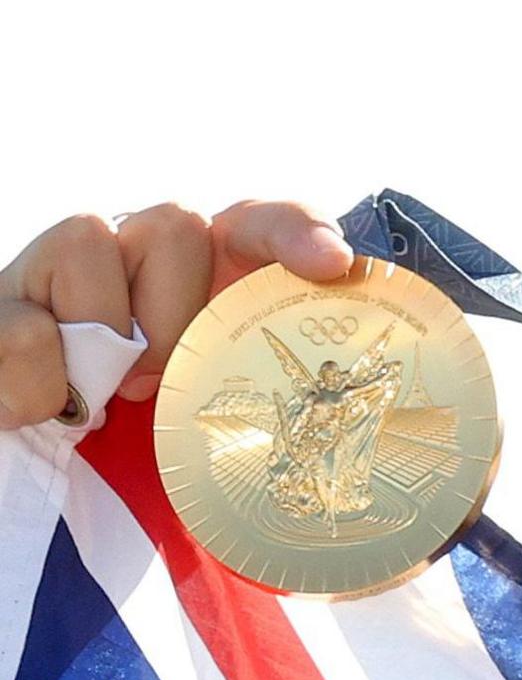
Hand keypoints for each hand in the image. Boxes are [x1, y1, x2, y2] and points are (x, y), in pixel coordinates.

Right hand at [0, 201, 356, 425]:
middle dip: (175, 308)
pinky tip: (47, 411)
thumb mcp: (212, 410)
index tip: (330, 266)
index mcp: (201, 270)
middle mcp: (130, 248)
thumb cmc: (144, 435)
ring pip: (85, 243)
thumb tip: (323, 383)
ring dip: (101, 339)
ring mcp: (55, 267)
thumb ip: (263, 386)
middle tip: (158, 380)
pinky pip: (25, 328)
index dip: (296, 231)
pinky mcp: (1, 307)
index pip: (260, 220)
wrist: (46, 459)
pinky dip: (39, 385)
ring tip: (97, 400)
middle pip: (172, 221)